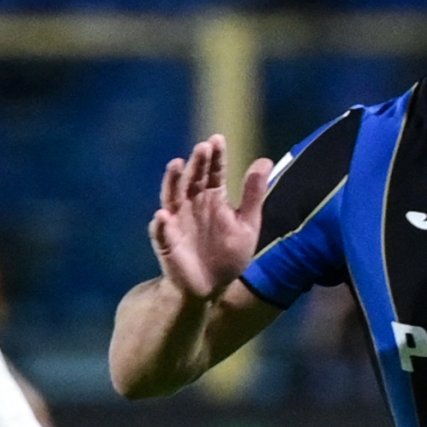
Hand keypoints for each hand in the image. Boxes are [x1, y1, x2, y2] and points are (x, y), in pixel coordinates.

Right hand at [150, 134, 271, 301]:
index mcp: (213, 199)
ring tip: (175, 165)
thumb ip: (253, 195)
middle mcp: (192, 205)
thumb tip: (265, 161)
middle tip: (203, 147)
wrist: (212, 287)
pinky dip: (161, 224)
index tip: (217, 139)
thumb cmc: (228, 254)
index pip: (214, 173)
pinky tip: (162, 215)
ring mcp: (177, 222)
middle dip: (197, 163)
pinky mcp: (167, 243)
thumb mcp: (247, 224)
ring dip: (172, 181)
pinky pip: (161, 233)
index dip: (216, 157)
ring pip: (172, 197)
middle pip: (193, 179)